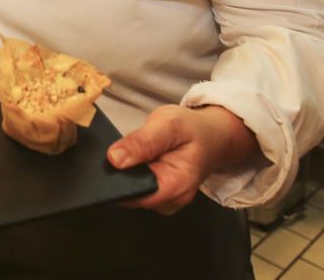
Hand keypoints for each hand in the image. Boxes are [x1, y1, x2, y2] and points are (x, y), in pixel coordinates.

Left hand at [106, 104, 259, 214]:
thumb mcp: (168, 124)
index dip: (117, 177)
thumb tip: (114, 159)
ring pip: (132, 190)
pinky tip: (141, 158)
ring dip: (128, 171)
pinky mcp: (160, 194)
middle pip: (130, 193)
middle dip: (122, 172)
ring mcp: (166, 200)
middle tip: (127, 147)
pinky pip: (138, 187)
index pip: (133, 193)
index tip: (110, 159)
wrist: (213, 135)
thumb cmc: (194, 129)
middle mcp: (171, 200)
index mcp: (176, 186)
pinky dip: (135, 172)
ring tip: (138, 151)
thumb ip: (142, 142)